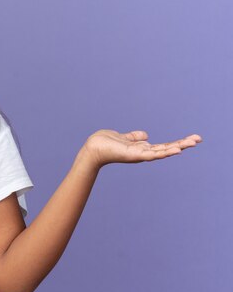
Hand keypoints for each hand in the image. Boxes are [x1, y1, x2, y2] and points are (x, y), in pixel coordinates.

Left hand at [82, 129, 201, 167]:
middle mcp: (143, 153)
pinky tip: (176, 150)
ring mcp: (140, 155)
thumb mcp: (123, 137)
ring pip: (163, 151)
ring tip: (193, 143)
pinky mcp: (135, 155)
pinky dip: (164, 152)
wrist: (92, 149)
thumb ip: (134, 137)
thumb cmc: (104, 143)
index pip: (163, 145)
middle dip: (183, 144)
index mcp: (141, 148)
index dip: (177, 142)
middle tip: (199, 139)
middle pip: (167, 148)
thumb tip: (146, 135)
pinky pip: (152, 154)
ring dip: (178, 147)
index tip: (192, 138)